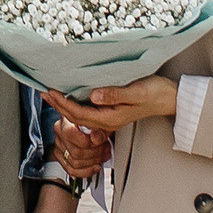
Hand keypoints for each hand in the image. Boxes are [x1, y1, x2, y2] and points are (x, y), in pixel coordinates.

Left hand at [47, 73, 179, 136]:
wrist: (169, 99)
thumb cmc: (154, 93)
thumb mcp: (134, 92)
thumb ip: (113, 95)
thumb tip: (93, 96)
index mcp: (110, 117)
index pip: (79, 113)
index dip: (62, 103)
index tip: (50, 91)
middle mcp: (107, 121)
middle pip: (76, 116)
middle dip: (58, 105)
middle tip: (43, 92)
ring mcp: (109, 118)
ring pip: (81, 115)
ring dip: (64, 105)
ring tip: (51, 94)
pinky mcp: (112, 112)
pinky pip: (88, 111)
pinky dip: (75, 104)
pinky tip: (70, 97)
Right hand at [53, 115, 112, 179]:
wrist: (82, 121)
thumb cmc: (90, 119)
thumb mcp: (97, 119)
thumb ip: (98, 127)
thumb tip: (97, 138)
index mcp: (65, 122)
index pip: (72, 135)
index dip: (90, 141)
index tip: (103, 140)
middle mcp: (59, 134)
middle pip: (76, 153)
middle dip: (96, 154)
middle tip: (106, 149)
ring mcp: (59, 146)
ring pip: (75, 163)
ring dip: (93, 162)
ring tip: (103, 156)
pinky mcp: (61, 157)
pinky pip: (71, 170)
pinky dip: (86, 171)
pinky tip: (95, 167)